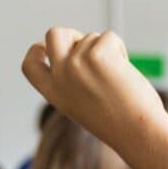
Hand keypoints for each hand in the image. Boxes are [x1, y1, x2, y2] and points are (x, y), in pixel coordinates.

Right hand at [21, 28, 165, 141]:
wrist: (138, 134)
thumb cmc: (120, 122)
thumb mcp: (84, 104)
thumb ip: (74, 81)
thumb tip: (82, 48)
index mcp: (54, 93)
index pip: (30, 65)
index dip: (37, 50)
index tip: (45, 46)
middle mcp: (60, 77)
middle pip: (54, 34)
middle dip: (73, 34)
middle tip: (92, 48)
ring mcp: (76, 64)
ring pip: (90, 37)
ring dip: (106, 50)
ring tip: (117, 78)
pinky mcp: (97, 55)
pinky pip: (108, 37)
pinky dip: (120, 48)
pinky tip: (125, 72)